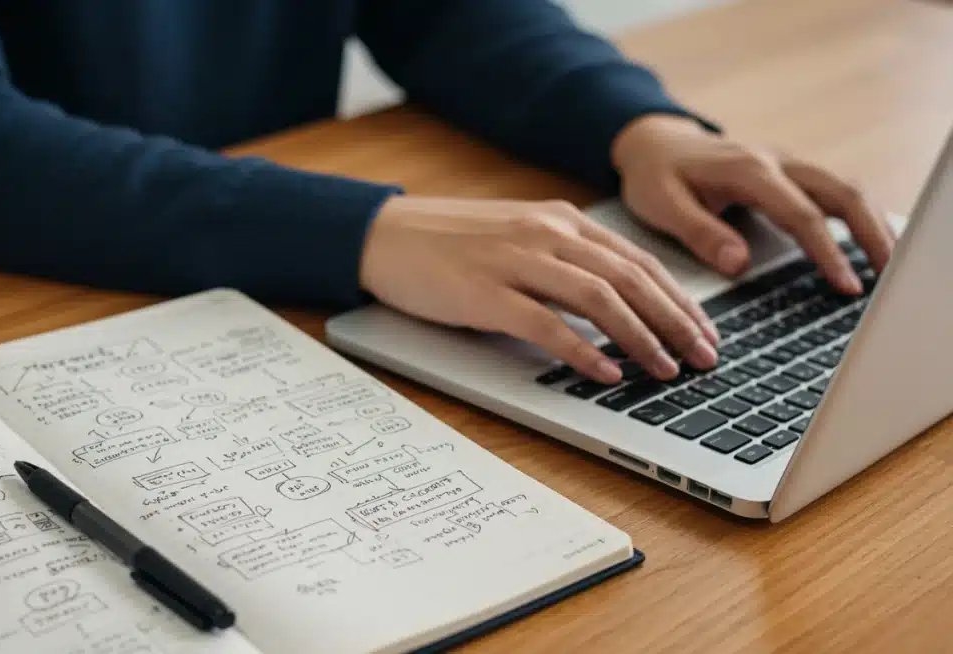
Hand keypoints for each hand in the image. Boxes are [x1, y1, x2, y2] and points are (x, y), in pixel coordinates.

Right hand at [359, 196, 719, 383]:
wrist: (384, 235)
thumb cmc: (450, 242)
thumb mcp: (518, 237)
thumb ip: (564, 259)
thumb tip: (617, 301)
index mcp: (559, 220)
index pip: (637, 260)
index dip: (679, 298)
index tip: (705, 331)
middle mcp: (545, 234)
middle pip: (630, 278)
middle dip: (676, 321)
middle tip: (705, 357)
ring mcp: (515, 261)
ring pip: (599, 298)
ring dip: (641, 337)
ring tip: (666, 369)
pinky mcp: (485, 293)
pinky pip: (546, 323)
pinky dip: (583, 350)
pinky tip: (606, 372)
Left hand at [611, 115, 895, 293]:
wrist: (653, 144)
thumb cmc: (655, 176)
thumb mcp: (661, 205)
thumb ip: (699, 233)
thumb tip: (738, 264)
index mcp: (747, 170)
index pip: (801, 213)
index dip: (827, 251)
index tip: (845, 284)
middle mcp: (776, 162)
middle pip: (842, 193)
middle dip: (871, 234)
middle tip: (887, 277)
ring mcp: (787, 165)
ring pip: (847, 188)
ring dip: (873, 224)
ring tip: (888, 265)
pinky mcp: (791, 173)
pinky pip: (835, 191)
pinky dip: (859, 216)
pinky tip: (869, 244)